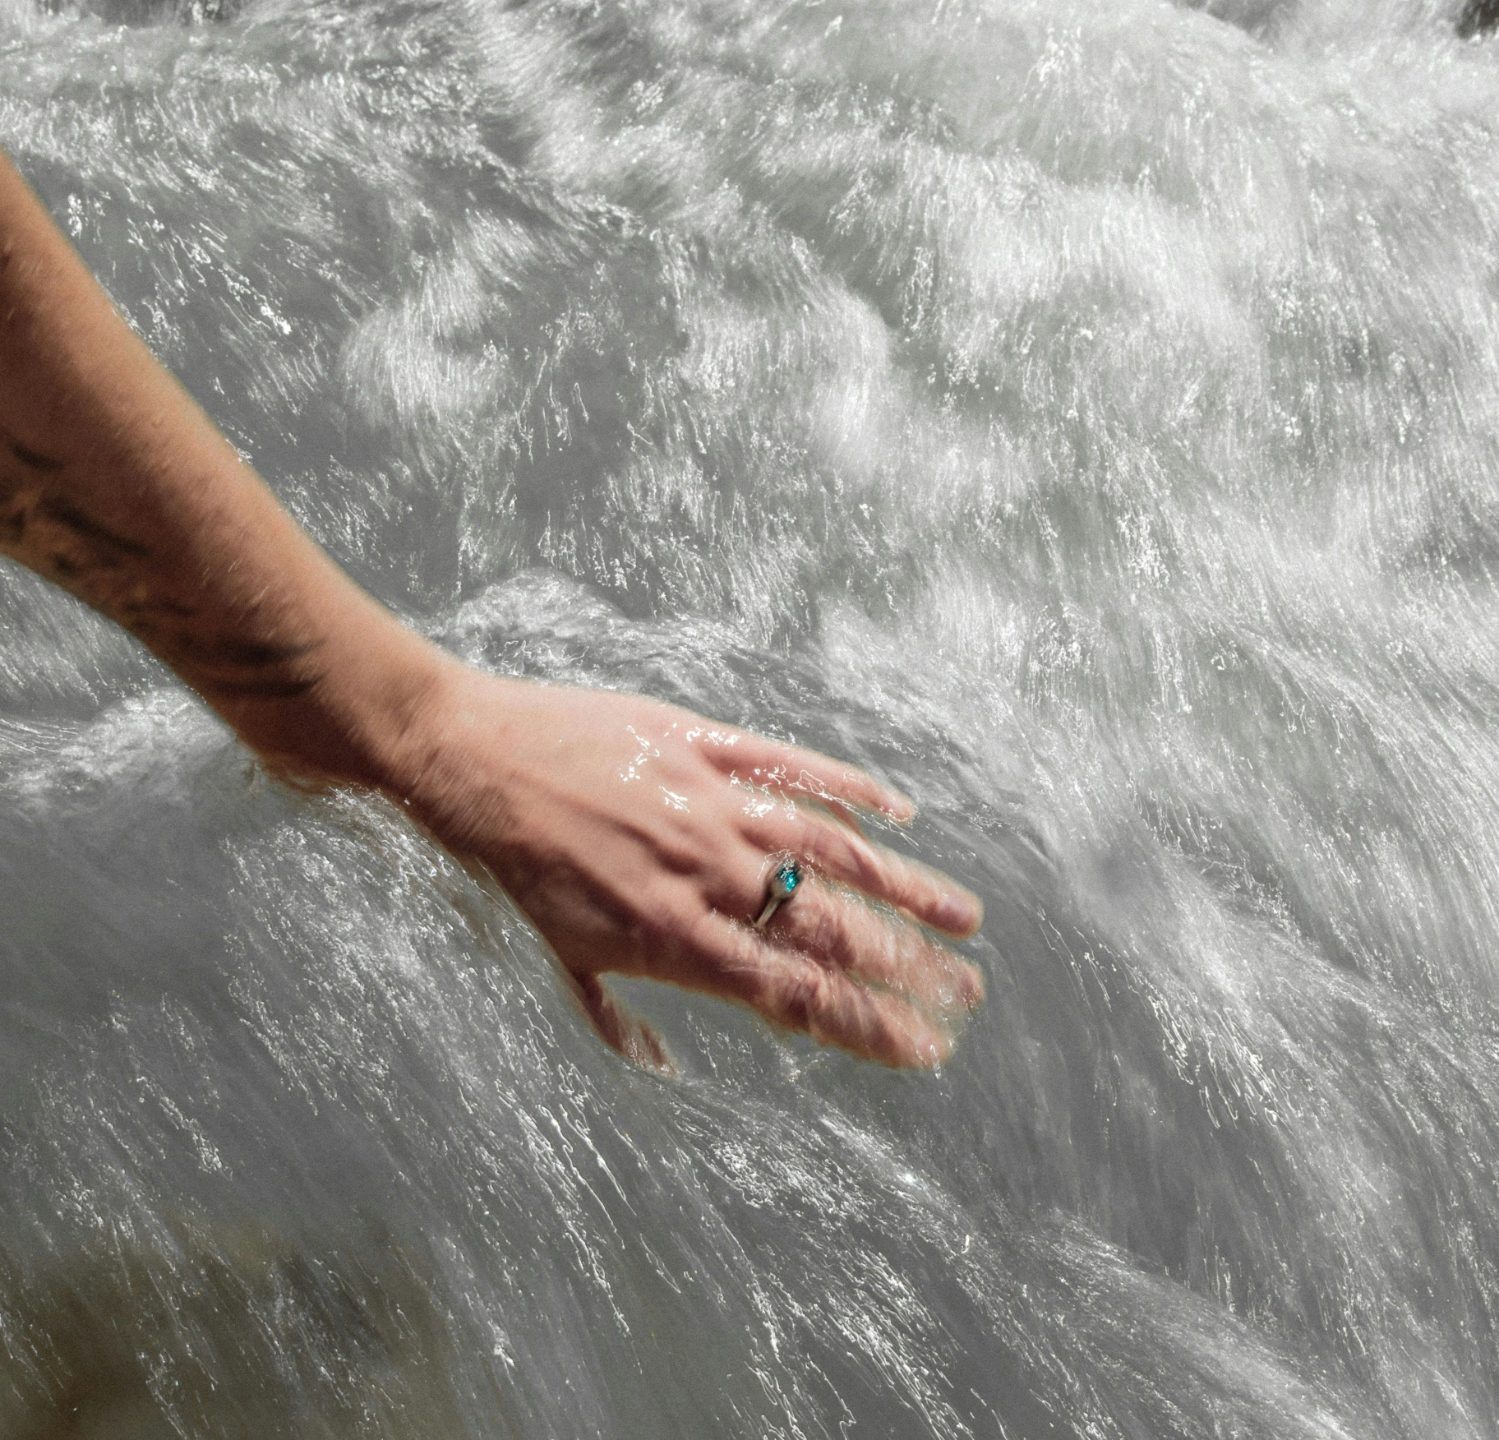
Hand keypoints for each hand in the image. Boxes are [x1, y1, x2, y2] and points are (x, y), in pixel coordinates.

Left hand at [393, 662, 984, 1069]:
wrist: (467, 761)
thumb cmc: (510, 866)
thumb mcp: (558, 952)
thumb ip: (616, 1013)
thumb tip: (658, 1069)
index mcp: (674, 938)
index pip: (796, 995)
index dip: (869, 1026)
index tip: (926, 1049)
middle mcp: (706, 875)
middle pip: (830, 930)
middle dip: (910, 968)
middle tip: (970, 990)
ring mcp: (710, 804)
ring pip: (830, 850)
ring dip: (906, 887)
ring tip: (967, 916)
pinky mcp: (702, 743)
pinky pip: (792, 765)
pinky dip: (850, 786)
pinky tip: (900, 810)